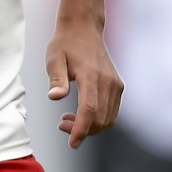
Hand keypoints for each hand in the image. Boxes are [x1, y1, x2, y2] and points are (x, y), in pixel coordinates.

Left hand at [47, 24, 122, 147]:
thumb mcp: (54, 58)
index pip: (90, 110)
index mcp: (91, 76)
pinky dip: (99, 119)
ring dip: (91, 127)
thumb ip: (56, 79)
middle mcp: (108, 81)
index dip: (81, 129)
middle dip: (82, 130)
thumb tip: (55, 97)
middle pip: (100, 119)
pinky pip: (112, 111)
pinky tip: (81, 115)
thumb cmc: (66, 43)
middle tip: (62, 125)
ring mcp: (115, 84)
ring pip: (108, 118)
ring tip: (68, 120)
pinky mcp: (117, 85)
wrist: (84, 28)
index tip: (72, 143)